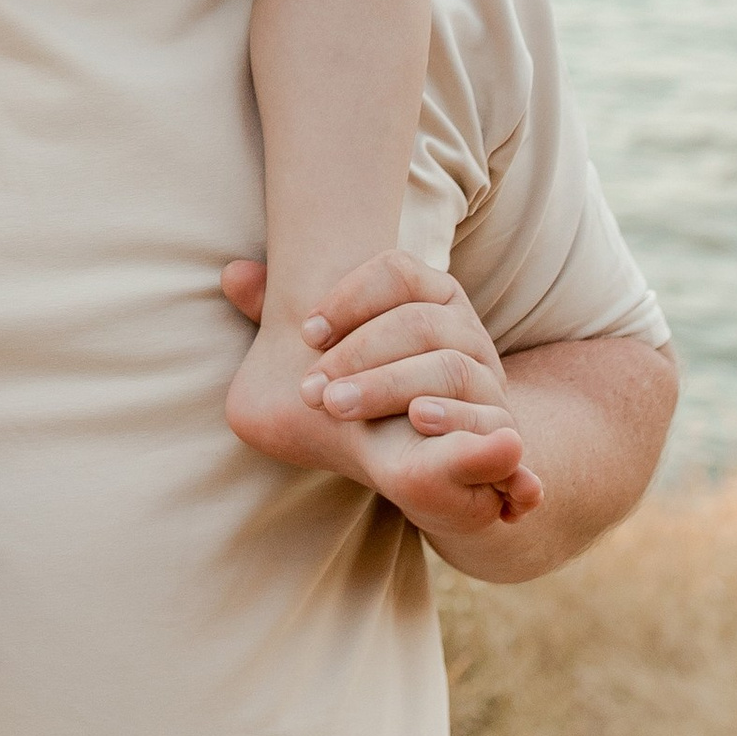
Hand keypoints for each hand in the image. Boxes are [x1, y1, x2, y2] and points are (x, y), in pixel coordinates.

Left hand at [222, 253, 544, 532]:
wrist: (440, 465)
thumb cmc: (376, 395)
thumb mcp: (333, 356)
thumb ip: (284, 316)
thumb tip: (232, 275)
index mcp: (431, 297)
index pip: (398, 270)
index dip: (350, 296)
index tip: (305, 332)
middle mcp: (466, 331)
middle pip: (421, 321)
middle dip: (359, 353)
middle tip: (311, 389)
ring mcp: (490, 380)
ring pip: (451, 367)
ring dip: (392, 385)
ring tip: (343, 406)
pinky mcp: (504, 430)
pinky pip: (489, 418)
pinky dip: (456, 419)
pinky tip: (417, 424)